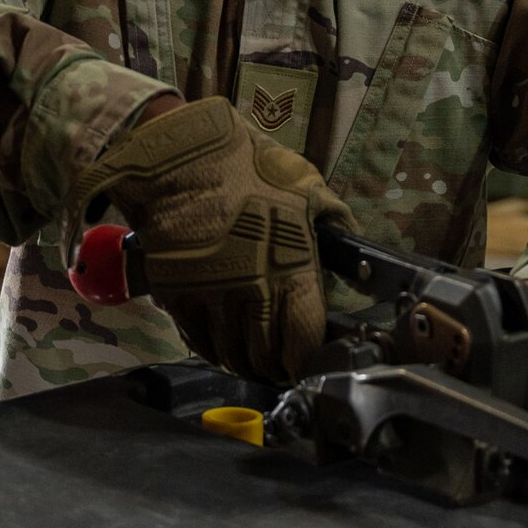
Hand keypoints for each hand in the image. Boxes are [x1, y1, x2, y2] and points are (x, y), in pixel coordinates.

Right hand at [61, 96, 355, 383]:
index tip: (306, 362)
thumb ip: (331, 221)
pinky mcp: (177, 297)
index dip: (306, 359)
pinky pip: (197, 340)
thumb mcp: (306, 189)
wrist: (182, 159)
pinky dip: (211, 348)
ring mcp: (211, 298)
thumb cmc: (249, 169)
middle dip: (274, 367)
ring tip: (251, 362)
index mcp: (290, 269)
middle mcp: (251, 293)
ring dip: (242, 363)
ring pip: (229, 354)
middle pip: (264, 356)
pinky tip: (220, 345)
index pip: (303, 340)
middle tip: (279, 368)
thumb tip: (350, 241)